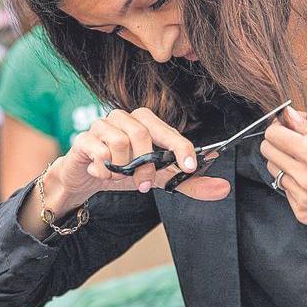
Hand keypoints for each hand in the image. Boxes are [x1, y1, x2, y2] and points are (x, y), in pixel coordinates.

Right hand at [44, 108, 231, 211]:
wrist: (85, 178)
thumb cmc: (123, 171)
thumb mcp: (158, 179)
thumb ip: (187, 182)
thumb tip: (222, 188)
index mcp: (145, 123)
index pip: (168, 131)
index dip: (180, 148)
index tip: (190, 167)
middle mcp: (124, 118)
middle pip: (143, 133)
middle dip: (146, 166)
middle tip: (144, 185)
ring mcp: (102, 125)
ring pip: (120, 142)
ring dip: (122, 168)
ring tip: (119, 176)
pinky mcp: (83, 139)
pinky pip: (99, 151)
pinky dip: (104, 169)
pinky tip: (102, 172)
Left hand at [261, 107, 306, 236]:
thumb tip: (290, 116)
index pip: (274, 136)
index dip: (280, 126)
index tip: (290, 125)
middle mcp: (304, 179)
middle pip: (268, 152)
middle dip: (279, 141)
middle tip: (296, 139)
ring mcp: (301, 198)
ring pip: (274, 171)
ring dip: (284, 161)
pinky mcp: (303, 213)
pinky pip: (285, 190)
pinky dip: (292, 181)